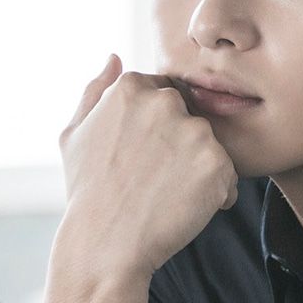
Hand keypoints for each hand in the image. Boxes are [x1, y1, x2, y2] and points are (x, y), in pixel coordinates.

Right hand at [58, 54, 238, 277]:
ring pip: (210, 147)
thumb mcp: (74, 134)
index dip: (159, 129)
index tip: (145, 157)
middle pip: (192, 118)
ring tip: (168, 196)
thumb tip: (115, 58)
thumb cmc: (87, 192)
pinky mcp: (217, 164)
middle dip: (182, 147)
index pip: (165, 94)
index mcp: (131, 87)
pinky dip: (216, 195)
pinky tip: (185, 209)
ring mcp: (194, 132)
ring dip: (199, 171)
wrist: (106, 243)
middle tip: (156, 180)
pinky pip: (228, 177)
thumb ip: (96, 91)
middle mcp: (165, 102)